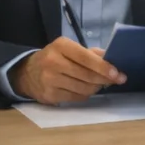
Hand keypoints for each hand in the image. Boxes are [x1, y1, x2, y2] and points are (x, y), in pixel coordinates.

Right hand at [10, 37, 125, 104]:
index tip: (117, 73)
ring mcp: (50, 80)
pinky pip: (76, 98)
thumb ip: (91, 53)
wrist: (27, 72)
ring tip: (99, 84)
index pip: (87, 58)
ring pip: (83, 88)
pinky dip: (85, 94)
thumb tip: (112, 59)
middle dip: (105, 79)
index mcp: (61, 46)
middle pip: (87, 75)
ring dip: (96, 87)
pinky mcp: (49, 95)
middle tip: (116, 80)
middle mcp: (53, 62)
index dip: (104, 67)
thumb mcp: (69, 48)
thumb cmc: (55, 57)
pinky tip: (86, 89)